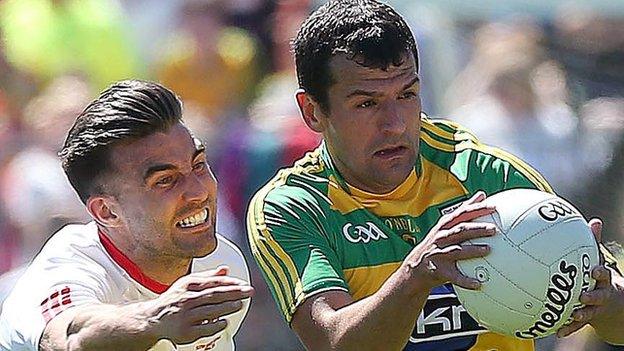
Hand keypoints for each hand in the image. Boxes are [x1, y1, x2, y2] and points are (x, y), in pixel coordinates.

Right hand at [144, 266, 253, 344]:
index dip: (230, 283)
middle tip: (249, 292)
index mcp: (188, 286)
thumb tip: (226, 269)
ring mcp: (185, 316)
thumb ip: (208, 277)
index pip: (213, 282)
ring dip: (227, 308)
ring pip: (210, 311)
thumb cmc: (174, 300)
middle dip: (234, 293)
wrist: (153, 319)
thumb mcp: (187, 284)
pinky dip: (216, 325)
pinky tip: (225, 322)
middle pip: (214, 295)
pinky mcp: (185, 332)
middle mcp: (186, 300)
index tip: (243, 284)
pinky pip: (204, 329)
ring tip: (239, 305)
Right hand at [403, 191, 496, 291]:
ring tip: (488, 250)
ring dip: (472, 250)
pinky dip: (466, 281)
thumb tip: (481, 194)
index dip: (476, 209)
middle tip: (493, 229)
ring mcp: (439, 254)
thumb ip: (463, 211)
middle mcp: (441, 238)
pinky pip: (454, 277)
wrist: (415, 268)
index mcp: (444, 226)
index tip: (493, 207)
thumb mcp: (445, 225)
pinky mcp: (439, 271)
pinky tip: (479, 283)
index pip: (461, 214)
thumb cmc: (436, 244)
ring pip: (457, 251)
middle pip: (459, 231)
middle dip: (476, 229)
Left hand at [557, 219, 623, 344]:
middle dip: (592, 296)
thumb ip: (594, 243)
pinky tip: (557, 332)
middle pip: (598, 296)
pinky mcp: (586, 318)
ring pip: (589, 313)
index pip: (604, 275)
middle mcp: (600, 295)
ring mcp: (594, 308)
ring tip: (572, 315)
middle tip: (582, 296)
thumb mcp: (598, 260)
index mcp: (602, 280)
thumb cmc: (598, 275)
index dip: (600, 273)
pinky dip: (567, 328)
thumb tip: (594, 221)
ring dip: (580, 315)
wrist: (613, 302)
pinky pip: (576, 325)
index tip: (594, 270)